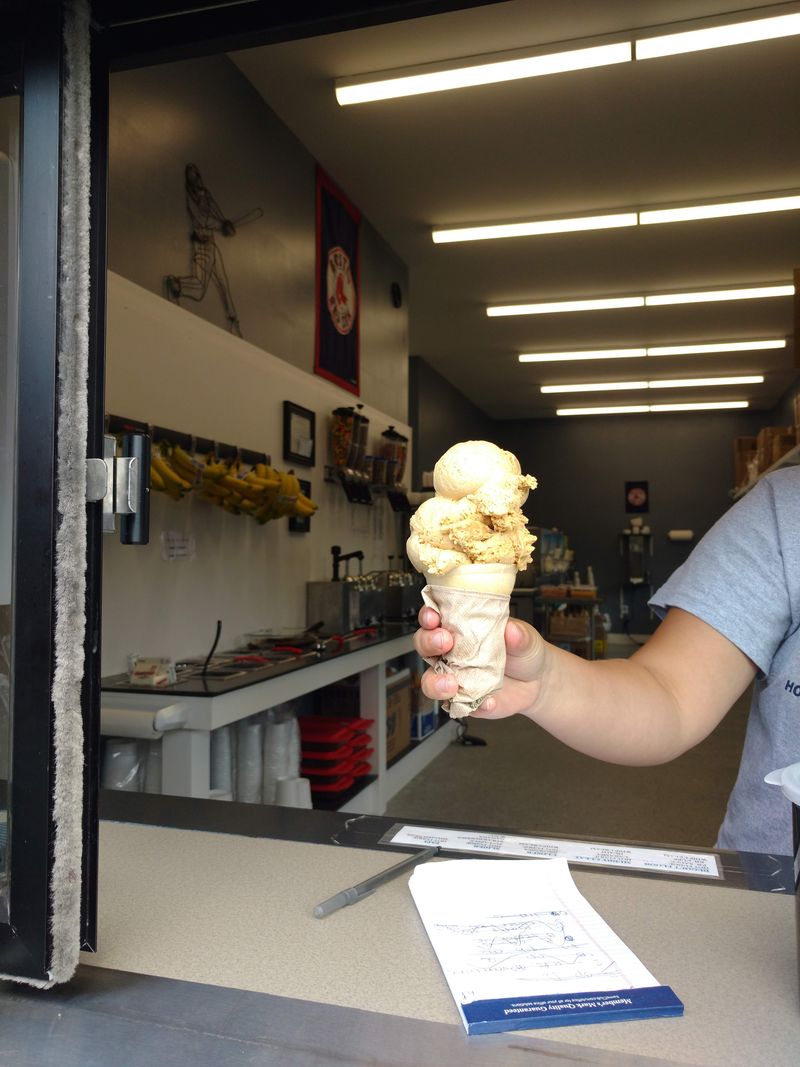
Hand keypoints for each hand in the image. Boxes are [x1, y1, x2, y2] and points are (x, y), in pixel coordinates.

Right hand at [413, 606, 547, 718]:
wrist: (537, 682)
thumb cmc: (523, 651)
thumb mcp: (525, 637)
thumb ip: (518, 635)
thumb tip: (511, 630)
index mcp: (460, 627)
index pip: (434, 617)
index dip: (428, 615)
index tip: (434, 617)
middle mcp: (451, 652)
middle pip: (424, 646)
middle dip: (428, 643)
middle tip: (445, 642)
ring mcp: (454, 677)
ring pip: (430, 681)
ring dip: (435, 683)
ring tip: (451, 685)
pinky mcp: (463, 700)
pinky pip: (456, 705)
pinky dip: (467, 705)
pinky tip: (486, 702)